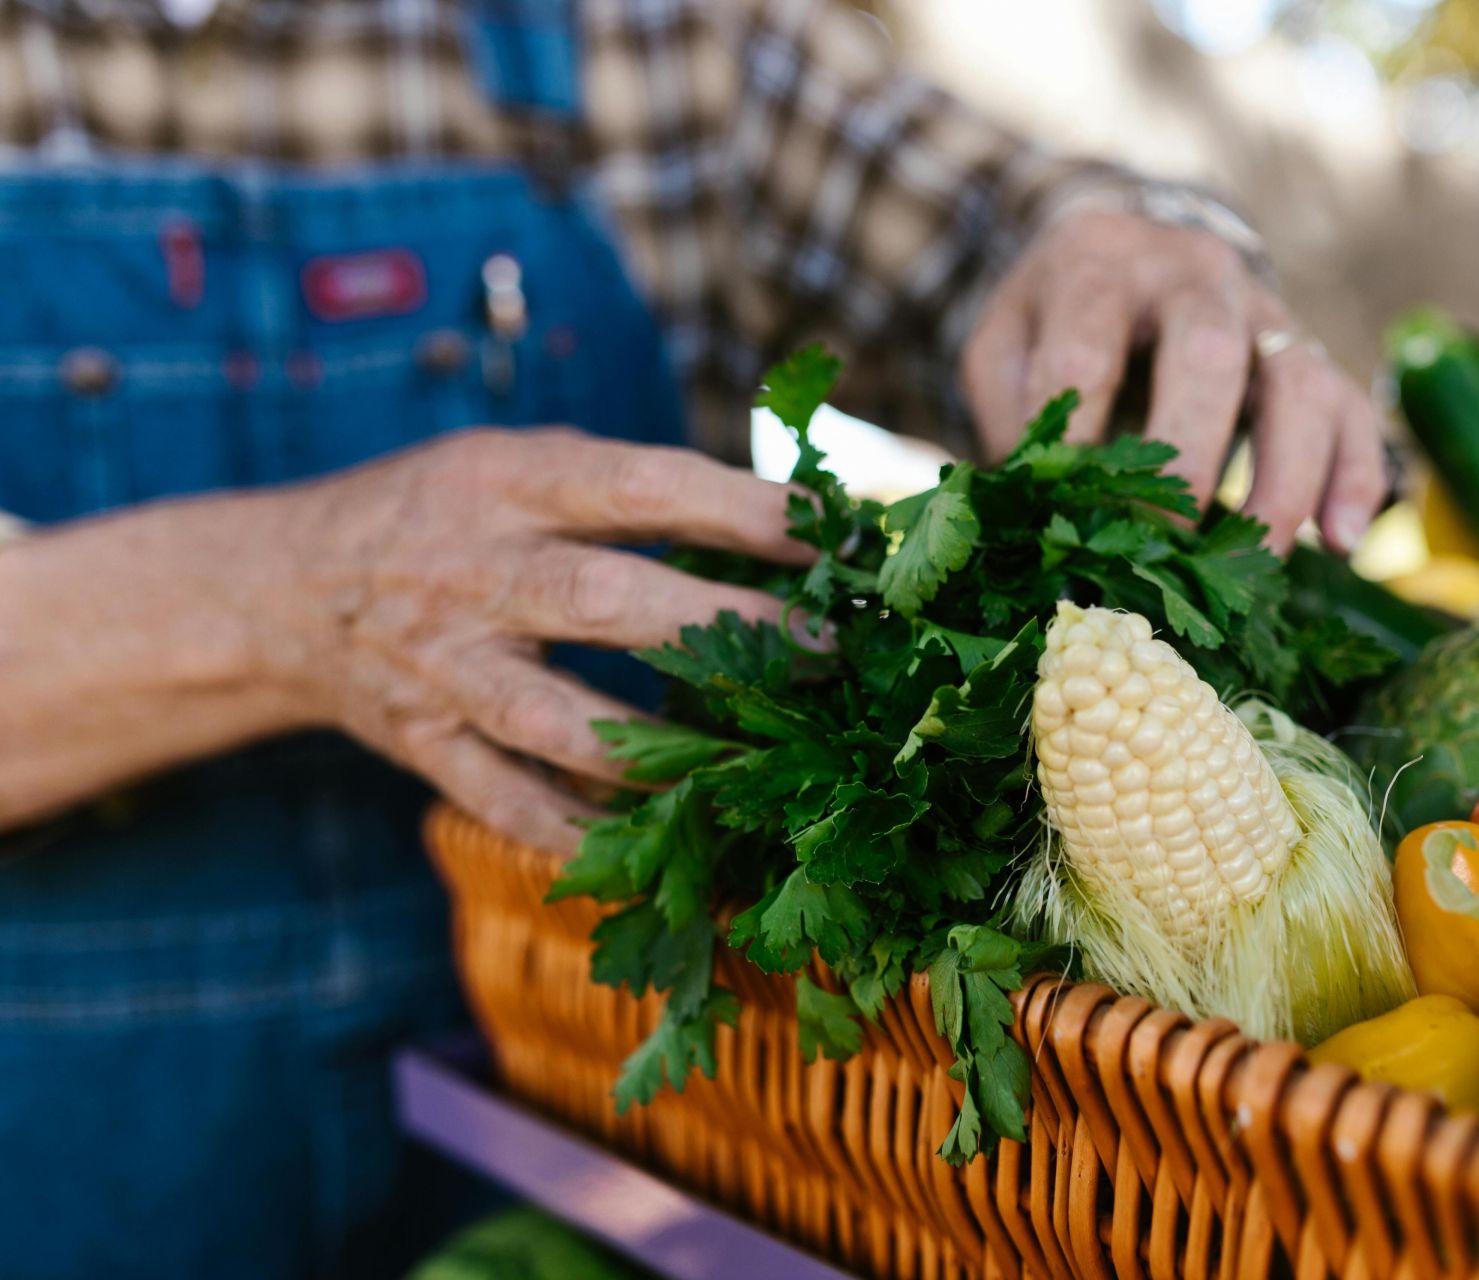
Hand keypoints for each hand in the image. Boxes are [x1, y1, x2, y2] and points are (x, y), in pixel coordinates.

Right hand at [268, 428, 810, 852]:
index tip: (829, 530)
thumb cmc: (445, 515)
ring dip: (663, 750)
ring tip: (757, 763)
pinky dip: (582, 833)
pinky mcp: (423, 745)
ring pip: (557, 721)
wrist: (281, 589)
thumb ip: (631, 493)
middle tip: (825, 648)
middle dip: (725, 625)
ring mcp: (443, 667)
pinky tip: (662, 849)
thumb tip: (788, 527)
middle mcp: (471, 572)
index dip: (740, 508)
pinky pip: (507, 804)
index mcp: (507, 482)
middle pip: (607, 601)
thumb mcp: (519, 464)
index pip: (640, 486)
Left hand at [961, 208, 1386, 552]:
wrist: (1125, 258)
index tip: (1068, 515)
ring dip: (1283, 481)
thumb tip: (1041, 520)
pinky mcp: (1312, 354)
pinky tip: (1339, 544)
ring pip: (1298, 383)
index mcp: (1098, 264)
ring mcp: (1263, 310)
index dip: (1076, 438)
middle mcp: (1192, 274)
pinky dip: (1354, 478)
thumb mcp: (1005, 350)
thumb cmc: (1056, 323)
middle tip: (1168, 548)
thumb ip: (1016, 419)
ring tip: (1259, 563)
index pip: (1085, 350)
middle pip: (1207, 354)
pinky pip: (1351, 409)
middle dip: (1190, 458)